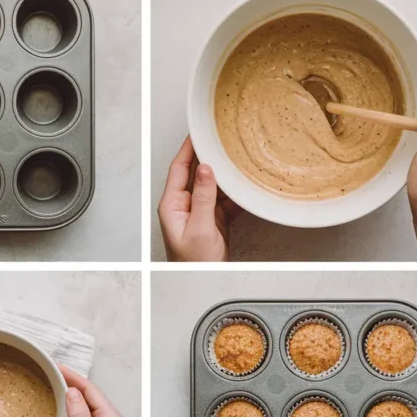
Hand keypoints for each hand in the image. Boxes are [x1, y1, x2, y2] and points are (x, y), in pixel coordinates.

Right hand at [59, 366, 139, 416]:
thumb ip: (78, 416)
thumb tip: (73, 391)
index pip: (91, 390)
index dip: (73, 376)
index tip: (56, 366)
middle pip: (90, 396)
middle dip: (72, 383)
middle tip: (50, 372)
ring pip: (87, 409)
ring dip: (71, 398)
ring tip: (52, 387)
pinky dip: (72, 414)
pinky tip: (60, 413)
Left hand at [158, 136, 240, 261]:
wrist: (204, 283)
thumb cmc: (194, 264)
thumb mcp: (200, 228)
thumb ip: (203, 197)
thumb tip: (205, 169)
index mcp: (172, 205)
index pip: (179, 168)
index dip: (188, 148)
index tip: (198, 133)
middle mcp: (184, 206)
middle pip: (197, 174)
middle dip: (210, 159)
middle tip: (223, 142)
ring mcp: (200, 213)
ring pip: (214, 186)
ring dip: (226, 177)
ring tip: (238, 162)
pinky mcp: (214, 221)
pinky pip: (225, 201)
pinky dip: (235, 194)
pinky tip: (244, 188)